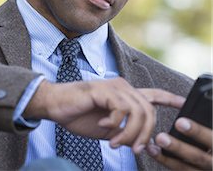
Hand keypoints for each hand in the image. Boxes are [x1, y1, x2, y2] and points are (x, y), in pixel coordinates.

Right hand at [24, 78, 184, 153]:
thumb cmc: (77, 115)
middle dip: (145, 135)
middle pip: (150, 111)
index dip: (170, 98)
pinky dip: (115, 124)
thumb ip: (124, 133)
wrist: (55, 105)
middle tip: (133, 149)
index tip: (183, 104)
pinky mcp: (105, 90)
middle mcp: (122, 87)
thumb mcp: (107, 130)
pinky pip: (123, 110)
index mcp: (124, 95)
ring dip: (130, 133)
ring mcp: (114, 87)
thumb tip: (141, 145)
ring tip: (115, 142)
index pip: (153, 95)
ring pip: (139, 112)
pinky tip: (103, 126)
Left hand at [147, 118, 212, 169]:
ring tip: (152, 146)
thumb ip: (209, 118)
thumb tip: (199, 100)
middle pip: (199, 157)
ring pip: (186, 168)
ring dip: (167, 157)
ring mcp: (204, 170)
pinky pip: (180, 170)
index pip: (211, 139)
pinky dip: (166, 161)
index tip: (180, 122)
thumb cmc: (212, 137)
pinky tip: (154, 151)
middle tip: (161, 137)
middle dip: (179, 147)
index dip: (197, 131)